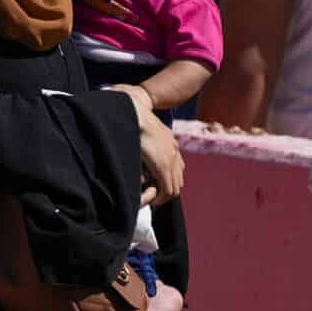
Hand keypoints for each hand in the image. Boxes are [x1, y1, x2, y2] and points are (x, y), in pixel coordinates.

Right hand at [109, 84, 182, 205]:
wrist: (135, 111)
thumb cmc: (133, 118)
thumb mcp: (144, 131)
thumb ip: (146, 141)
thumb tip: (135, 150)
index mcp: (170, 144)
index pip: (176, 170)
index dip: (165, 182)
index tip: (153, 188)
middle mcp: (174, 153)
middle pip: (178, 180)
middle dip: (165, 191)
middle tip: (151, 196)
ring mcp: (170, 159)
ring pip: (174, 187)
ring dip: (162, 195)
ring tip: (148, 198)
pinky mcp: (163, 166)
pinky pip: (167, 189)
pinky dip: (159, 197)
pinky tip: (149, 199)